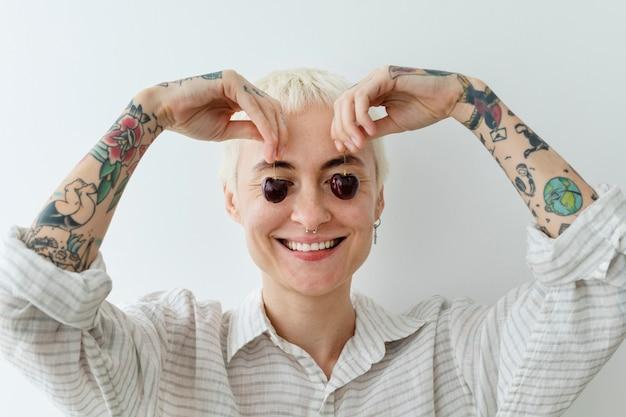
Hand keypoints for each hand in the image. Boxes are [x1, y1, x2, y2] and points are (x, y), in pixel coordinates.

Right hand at [141, 69, 287, 162]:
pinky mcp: (230, 80)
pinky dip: (263, 123)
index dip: (276, 133)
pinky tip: (267, 139)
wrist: (165, 111)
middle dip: (279, 133)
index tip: (276, 155)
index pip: (268, 112)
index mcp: (241, 95)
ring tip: (273, 152)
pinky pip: (253, 105)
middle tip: (277, 155)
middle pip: (272, 108)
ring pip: (266, 107)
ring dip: (273, 131)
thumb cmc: (190, 120)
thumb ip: (248, 130)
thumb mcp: (226, 130)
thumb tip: (271, 139)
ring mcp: (236, 80)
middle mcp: (241, 84)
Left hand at [331, 65, 468, 151]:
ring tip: (361, 142)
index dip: (339, 130)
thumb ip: (372, 130)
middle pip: (341, 104)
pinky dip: (362, 116)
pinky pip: (362, 96)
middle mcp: (371, 81)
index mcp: (371, 91)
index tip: (344, 149)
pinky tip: (371, 130)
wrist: (449, 99)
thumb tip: (352, 141)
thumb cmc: (426, 108)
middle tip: (352, 148)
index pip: (344, 109)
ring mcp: (377, 76)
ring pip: (347, 100)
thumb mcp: (392, 123)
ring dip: (349, 124)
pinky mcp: (384, 76)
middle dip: (341, 129)